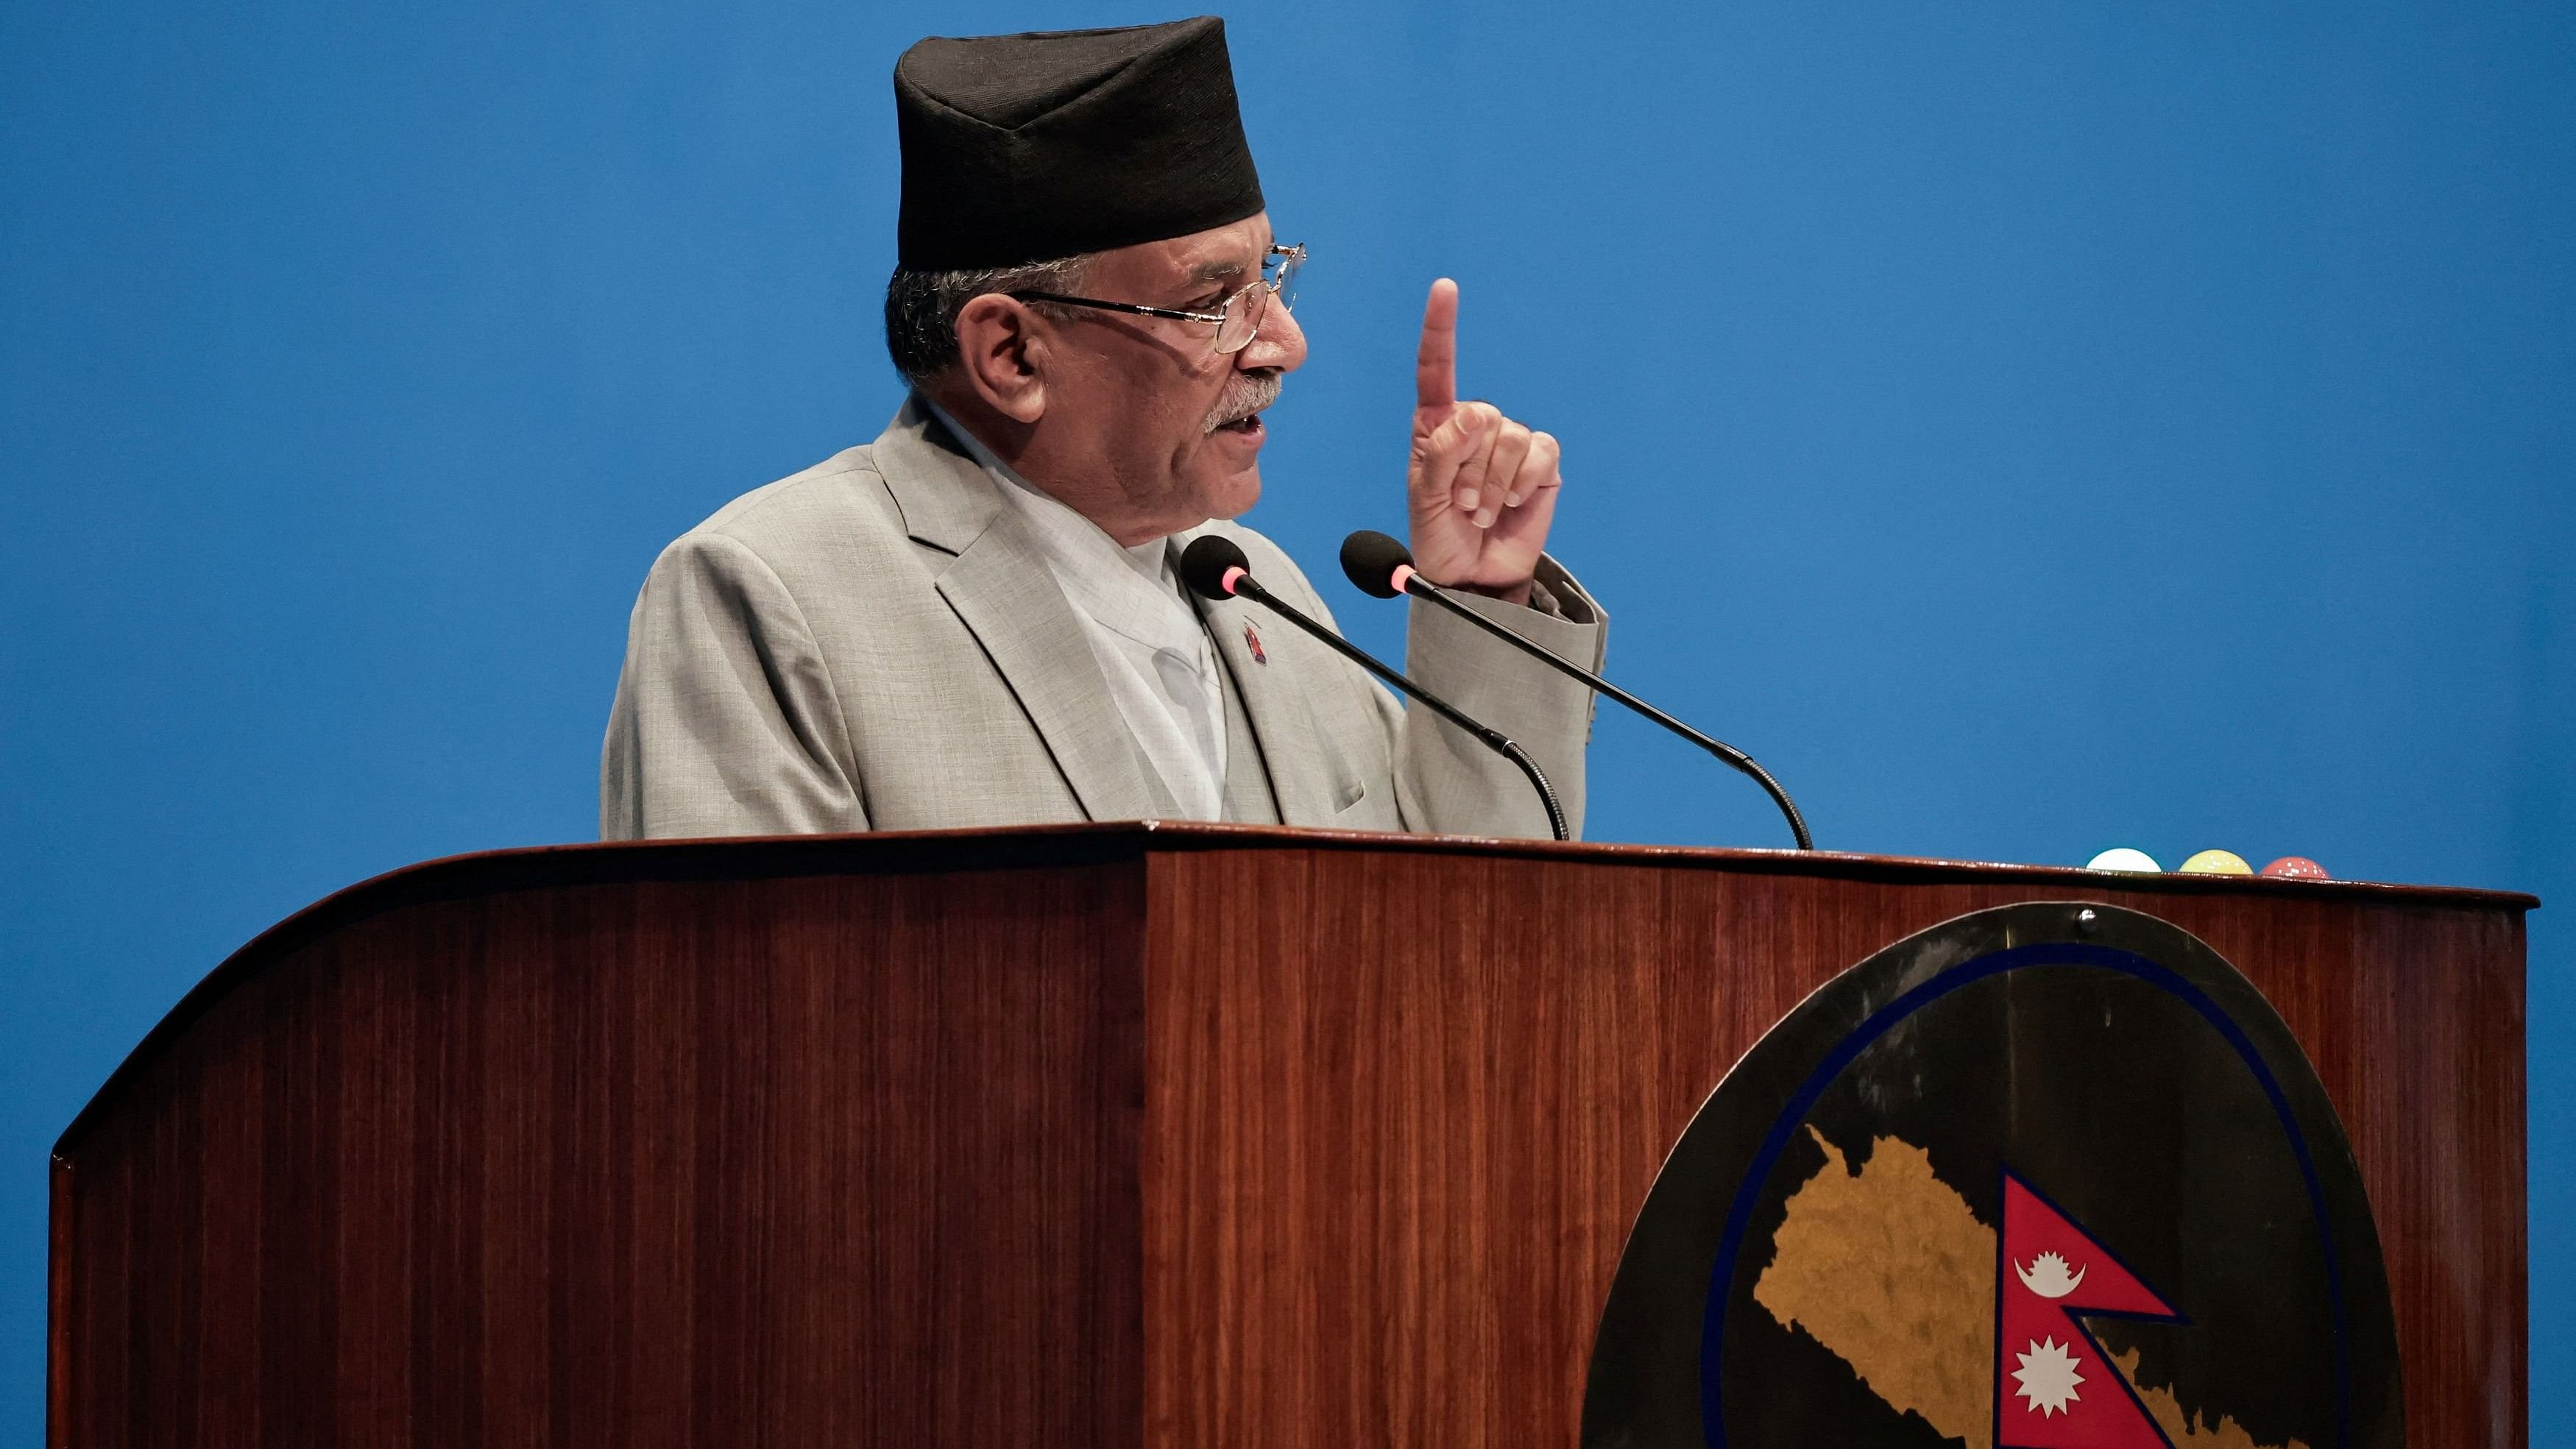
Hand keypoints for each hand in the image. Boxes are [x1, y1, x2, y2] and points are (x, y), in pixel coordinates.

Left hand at [1406, 278, 1561, 604]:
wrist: (1473, 575)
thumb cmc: (1439, 535)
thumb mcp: (1425, 497)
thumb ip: (1443, 453)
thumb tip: (1474, 416)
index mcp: (1436, 425)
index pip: (1436, 369)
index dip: (1441, 328)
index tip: (1445, 288)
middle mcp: (1475, 425)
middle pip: (1482, 416)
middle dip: (1470, 468)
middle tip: (1463, 505)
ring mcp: (1510, 444)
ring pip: (1511, 438)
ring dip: (1495, 483)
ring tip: (1482, 511)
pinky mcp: (1541, 463)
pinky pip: (1540, 454)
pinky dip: (1525, 482)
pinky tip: (1512, 504)